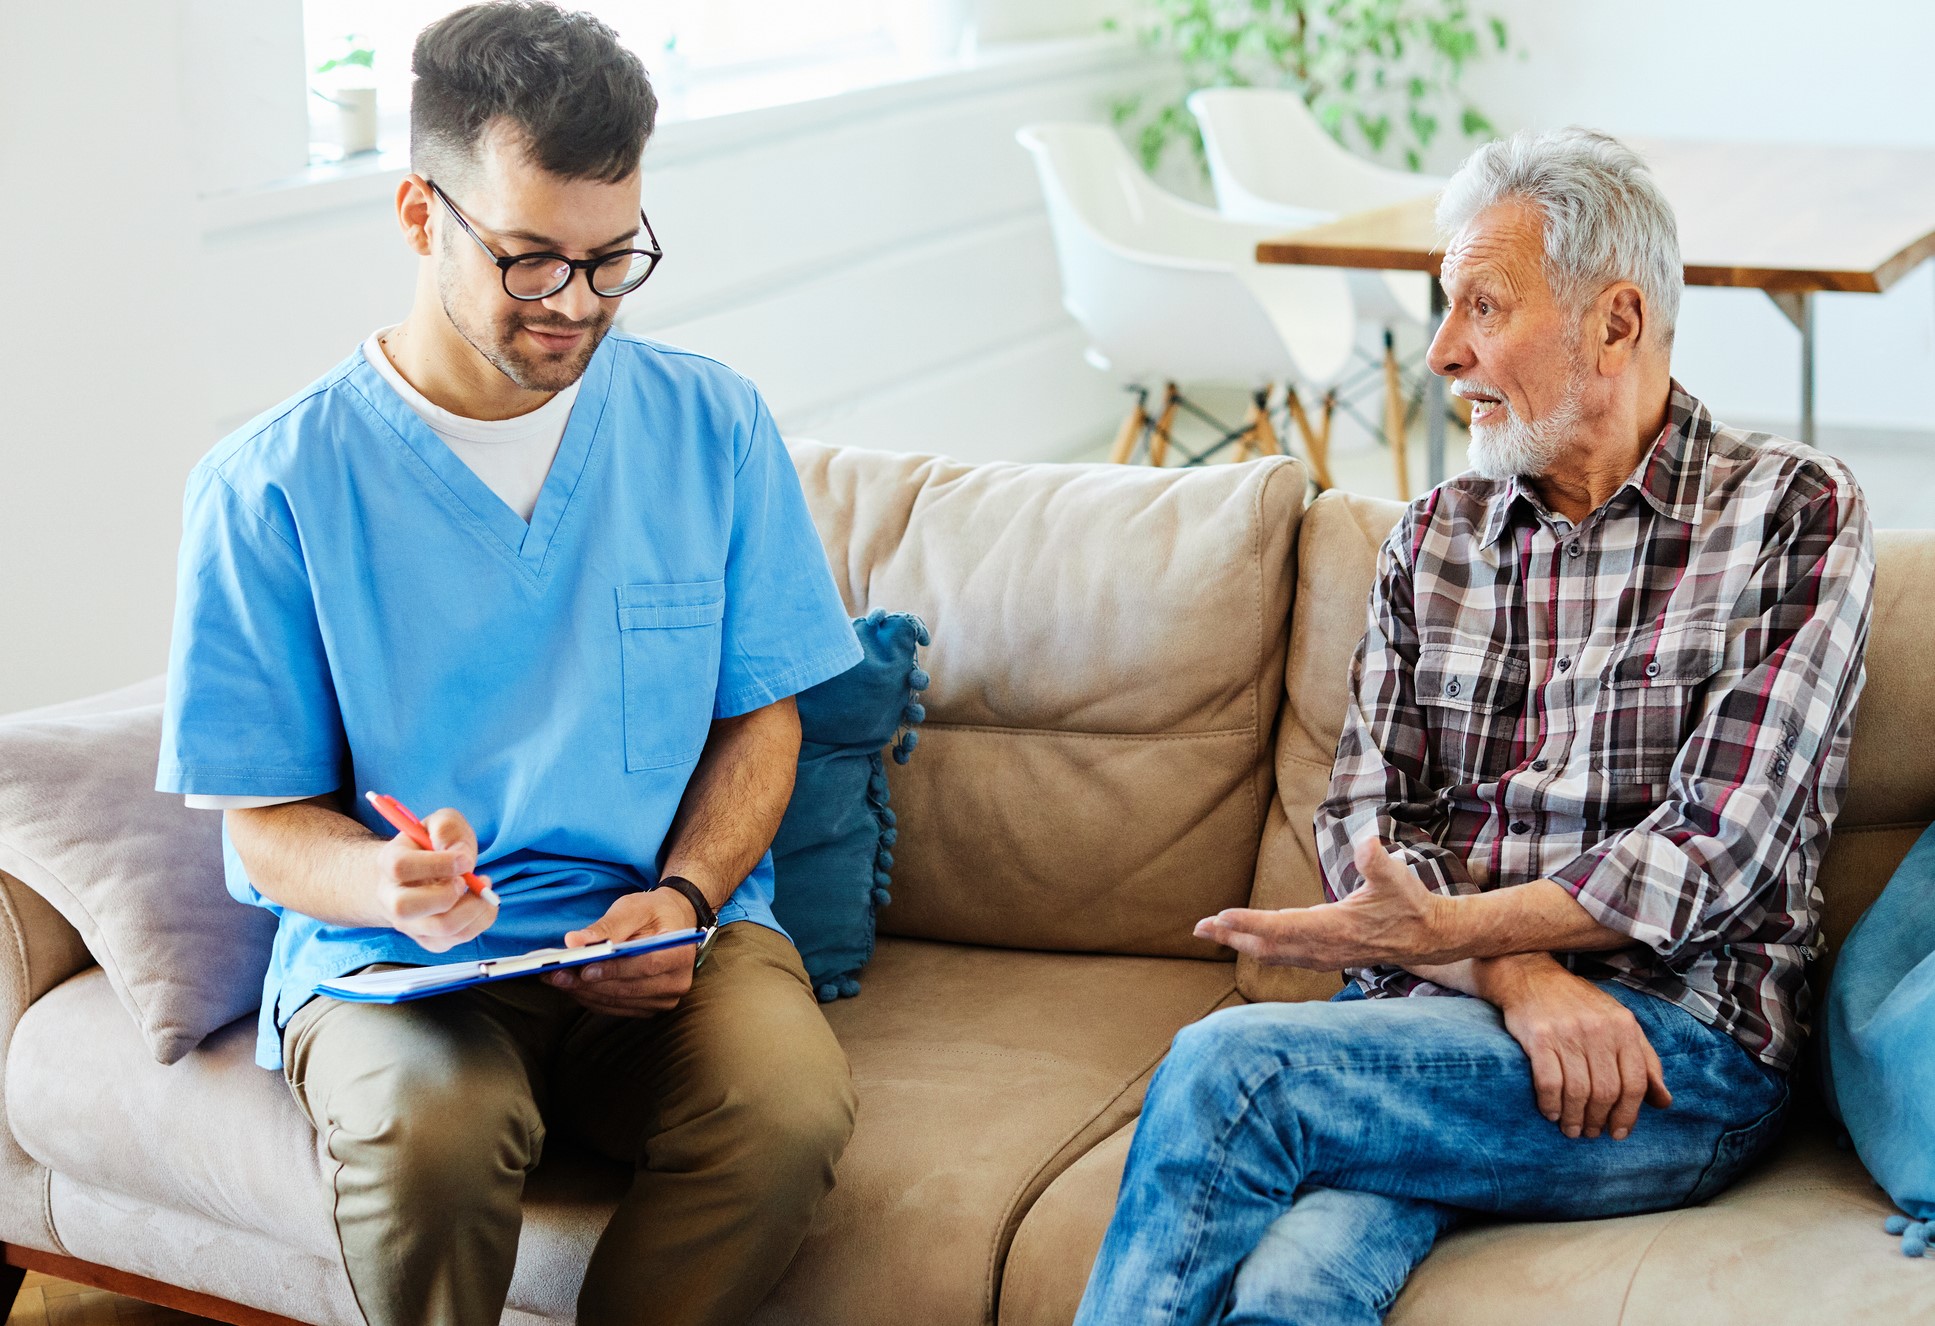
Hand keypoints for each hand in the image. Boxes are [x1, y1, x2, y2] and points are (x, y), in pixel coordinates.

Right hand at [371, 807, 497, 953]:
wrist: (418, 875)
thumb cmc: (430, 846)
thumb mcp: (439, 824)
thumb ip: (447, 828)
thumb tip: (459, 855)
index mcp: (389, 862)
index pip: (401, 867)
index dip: (438, 863)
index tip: (465, 860)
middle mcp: (391, 898)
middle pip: (405, 908)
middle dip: (446, 895)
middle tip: (466, 881)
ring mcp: (409, 923)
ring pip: (438, 929)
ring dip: (472, 909)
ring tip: (483, 890)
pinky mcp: (428, 939)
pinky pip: (455, 940)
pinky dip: (480, 921)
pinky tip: (482, 903)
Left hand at [543, 887, 701, 1016]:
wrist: (672, 923)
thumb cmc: (652, 912)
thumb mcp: (633, 908)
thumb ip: (607, 925)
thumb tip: (574, 941)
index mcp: (680, 953)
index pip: (647, 966)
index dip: (615, 970)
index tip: (584, 969)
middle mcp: (676, 983)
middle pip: (629, 988)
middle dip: (589, 983)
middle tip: (556, 973)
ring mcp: (663, 1000)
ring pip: (618, 1001)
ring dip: (584, 992)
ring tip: (556, 978)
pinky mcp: (648, 1008)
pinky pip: (614, 1008)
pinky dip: (590, 997)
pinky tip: (570, 985)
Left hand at [1193, 836, 1454, 968]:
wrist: (1431, 939)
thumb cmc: (1411, 905)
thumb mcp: (1396, 877)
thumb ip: (1378, 861)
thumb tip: (1368, 842)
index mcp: (1335, 927)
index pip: (1283, 926)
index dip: (1250, 922)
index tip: (1222, 916)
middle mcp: (1324, 947)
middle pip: (1268, 944)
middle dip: (1232, 936)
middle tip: (1199, 928)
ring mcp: (1324, 955)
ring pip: (1273, 953)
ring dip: (1241, 943)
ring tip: (1213, 932)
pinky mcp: (1327, 956)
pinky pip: (1285, 956)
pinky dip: (1261, 949)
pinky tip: (1248, 944)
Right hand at [1483, 954, 1672, 1140]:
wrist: (1530, 976)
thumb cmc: (1578, 1005)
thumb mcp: (1620, 1025)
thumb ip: (1645, 1062)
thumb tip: (1664, 1102)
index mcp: (1624, 1027)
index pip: (1635, 1082)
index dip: (1629, 1114)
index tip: (1619, 1133)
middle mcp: (1598, 1029)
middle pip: (1606, 1091)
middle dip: (1599, 1119)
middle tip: (1591, 1132)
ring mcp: (1567, 1032)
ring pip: (1578, 1091)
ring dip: (1575, 1118)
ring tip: (1571, 1129)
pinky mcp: (1539, 1037)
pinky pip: (1548, 1082)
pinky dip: (1551, 1104)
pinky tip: (1551, 1112)